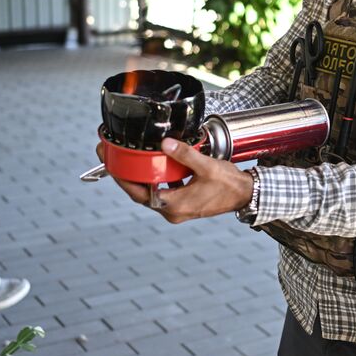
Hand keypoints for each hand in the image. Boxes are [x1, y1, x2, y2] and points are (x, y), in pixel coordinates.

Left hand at [95, 139, 251, 221]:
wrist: (245, 195)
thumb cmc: (229, 185)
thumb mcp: (206, 166)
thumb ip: (184, 154)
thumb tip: (164, 144)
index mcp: (174, 205)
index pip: (139, 193)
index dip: (122, 179)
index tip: (110, 164)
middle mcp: (172, 211)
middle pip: (140, 193)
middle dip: (124, 175)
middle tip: (109, 156)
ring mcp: (176, 209)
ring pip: (149, 192)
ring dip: (137, 176)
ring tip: (124, 158)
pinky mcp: (181, 203)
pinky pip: (160, 190)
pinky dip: (153, 178)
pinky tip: (150, 164)